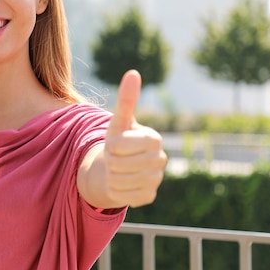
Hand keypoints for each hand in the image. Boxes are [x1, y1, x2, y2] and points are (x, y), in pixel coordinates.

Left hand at [104, 70, 166, 207]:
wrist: (118, 166)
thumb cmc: (119, 140)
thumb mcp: (119, 121)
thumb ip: (126, 99)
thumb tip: (133, 72)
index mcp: (154, 139)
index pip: (119, 145)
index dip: (111, 145)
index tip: (115, 143)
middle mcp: (160, 160)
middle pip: (117, 164)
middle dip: (109, 160)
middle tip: (115, 157)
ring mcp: (156, 180)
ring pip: (118, 180)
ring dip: (110, 175)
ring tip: (117, 169)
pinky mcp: (148, 196)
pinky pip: (121, 195)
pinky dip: (115, 189)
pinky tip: (121, 183)